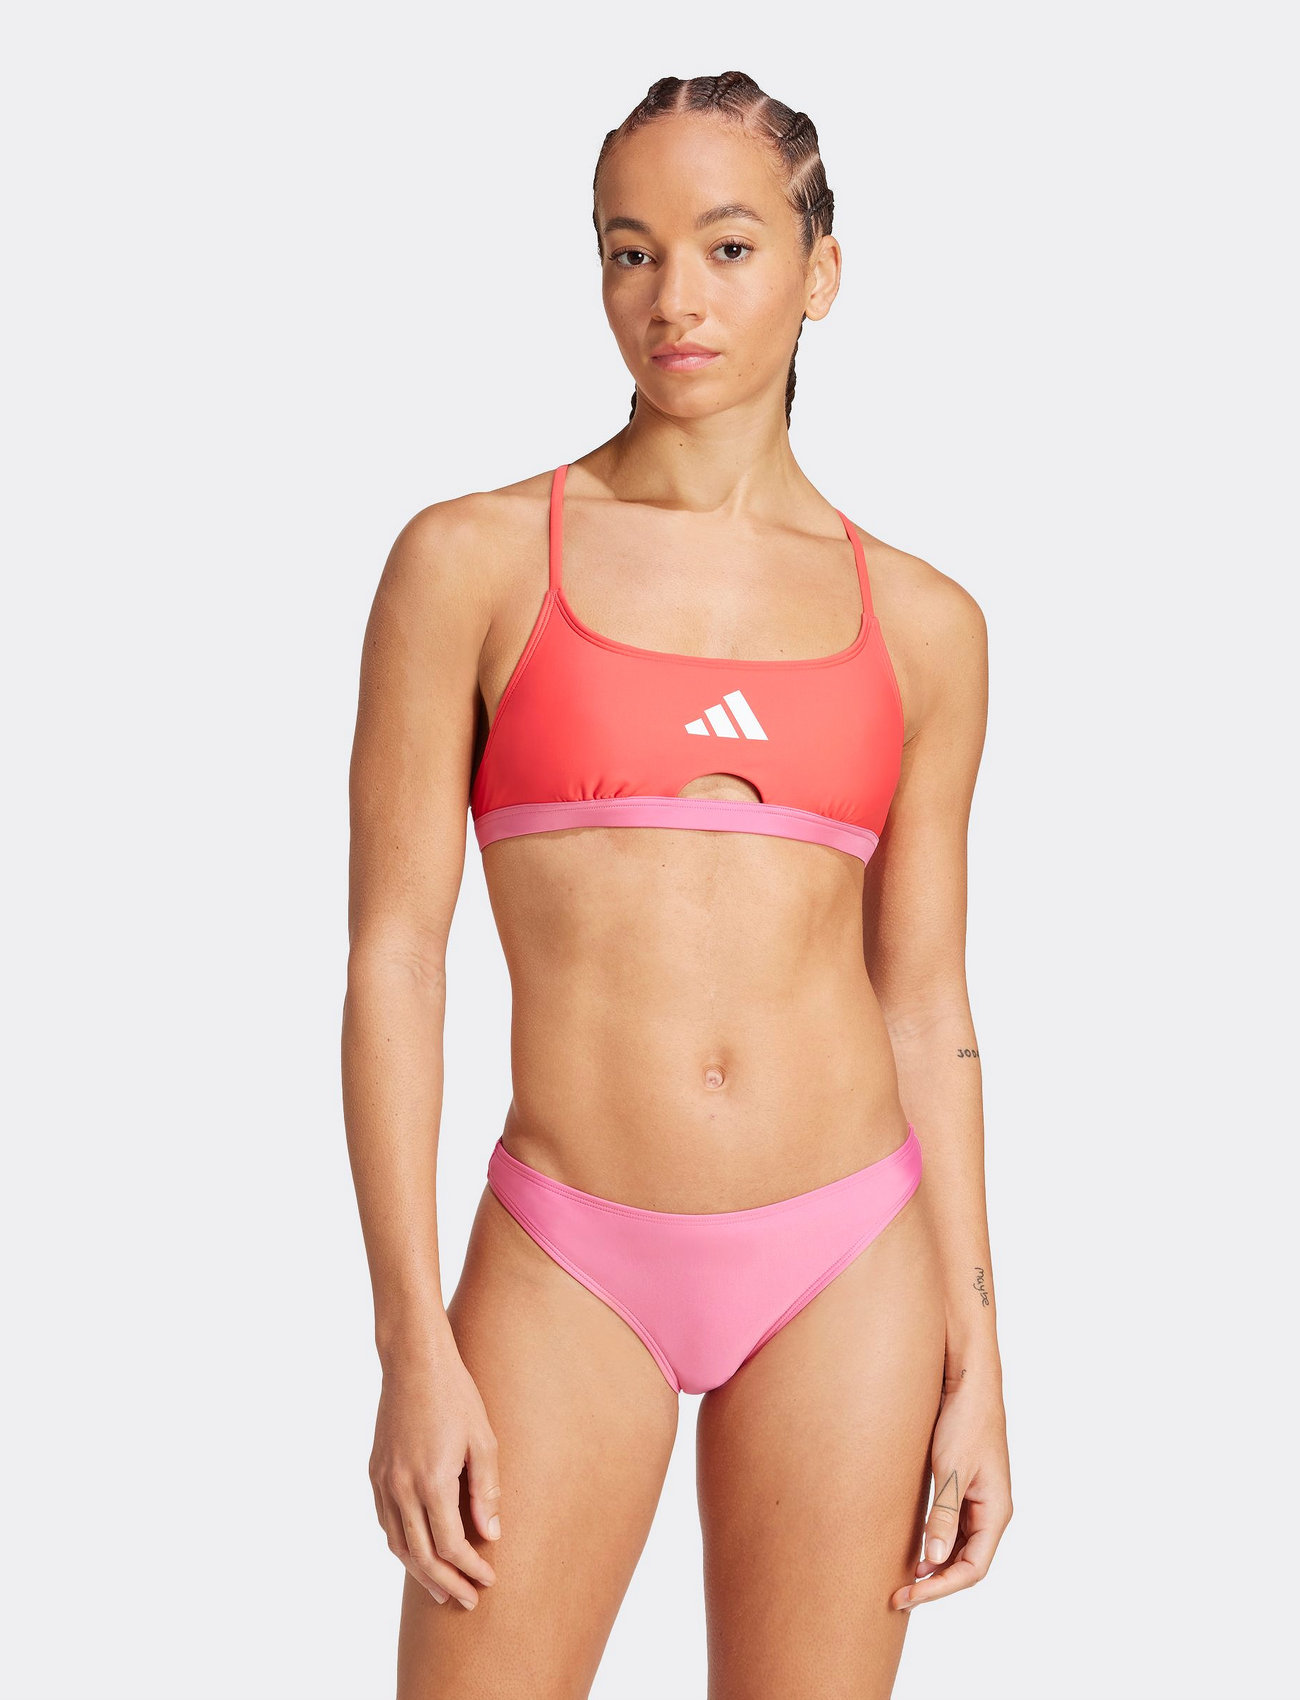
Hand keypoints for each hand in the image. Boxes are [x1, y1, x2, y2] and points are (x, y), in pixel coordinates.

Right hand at [370, 1339, 501, 1609]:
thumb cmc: (455, 1396)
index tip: (489, 1579)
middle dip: (447, 1582)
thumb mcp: (483, 1440)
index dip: (470, 1568)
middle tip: (467, 1600)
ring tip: (442, 1589)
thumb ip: (486, 1490)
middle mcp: (402, 1487)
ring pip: (398, 1544)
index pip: (450, 1545)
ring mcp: (384, 1481)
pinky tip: (417, 1552)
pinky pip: (386, 1522)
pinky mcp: (375, 1472)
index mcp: (432, 1481)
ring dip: (421, 1572)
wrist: (413, 1362)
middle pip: (422, 1555)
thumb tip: (490, 1534)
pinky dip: (401, 1546)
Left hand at [892, 1369, 1011, 1609]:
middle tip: (897, 1595)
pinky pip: (953, 1527)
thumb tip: (933, 1560)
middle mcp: (991, 1511)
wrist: (967, 1381)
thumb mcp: (951, 1468)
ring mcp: (979, 1500)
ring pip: (959, 1548)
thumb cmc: (964, 1421)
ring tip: (901, 1578)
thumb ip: (944, 1514)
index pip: (972, 1569)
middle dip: (934, 1583)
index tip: (909, 1595)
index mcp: (996, 1511)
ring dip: (934, 1566)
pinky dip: (934, 1543)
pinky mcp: (965, 1487)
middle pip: (966, 1564)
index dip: (941, 1588)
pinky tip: (913, 1548)